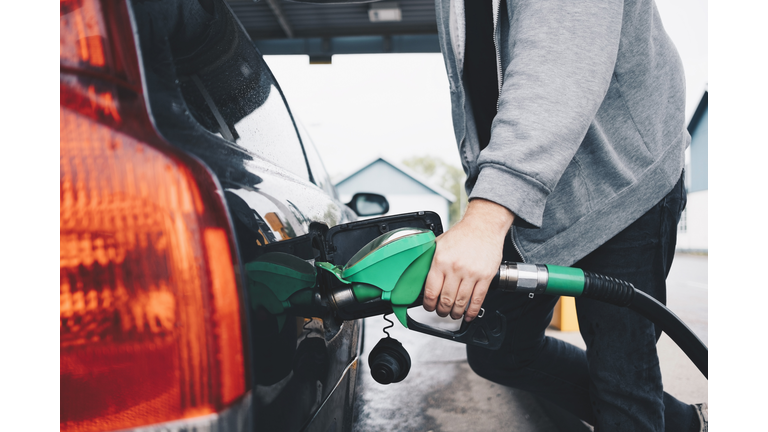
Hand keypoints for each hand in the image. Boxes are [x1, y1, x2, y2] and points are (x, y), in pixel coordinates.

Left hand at [423, 199, 514, 321]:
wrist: (483, 226)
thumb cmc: (462, 234)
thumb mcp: (439, 243)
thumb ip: (430, 259)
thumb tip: (420, 274)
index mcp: (440, 261)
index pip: (431, 291)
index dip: (428, 304)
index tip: (429, 306)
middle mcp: (455, 268)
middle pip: (445, 300)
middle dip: (441, 310)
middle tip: (441, 312)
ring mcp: (471, 274)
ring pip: (461, 302)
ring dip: (455, 313)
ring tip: (453, 314)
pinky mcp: (485, 277)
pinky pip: (477, 299)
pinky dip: (472, 311)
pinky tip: (468, 315)